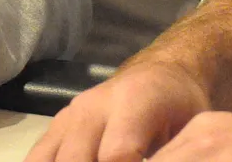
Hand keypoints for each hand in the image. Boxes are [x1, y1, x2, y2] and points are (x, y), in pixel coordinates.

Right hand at [24, 60, 209, 161]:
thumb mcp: (192, 134)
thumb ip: (170, 158)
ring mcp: (70, 115)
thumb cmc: (181, 110)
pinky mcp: (57, 125)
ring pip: (49, 158)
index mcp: (135, 102)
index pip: (117, 154)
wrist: (158, 77)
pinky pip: (39, 155)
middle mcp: (94, 106)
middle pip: (76, 159)